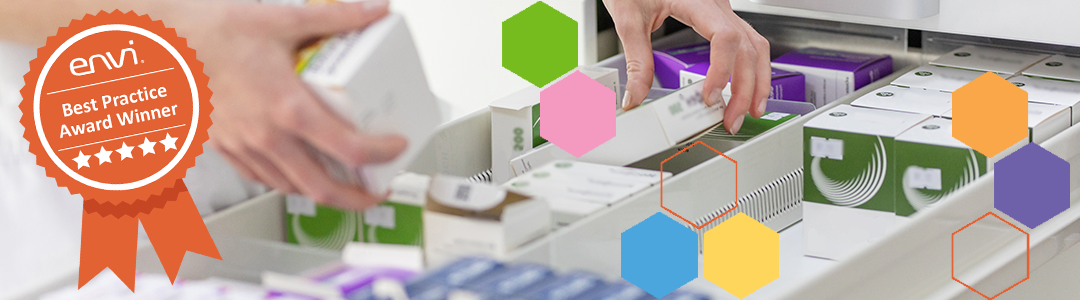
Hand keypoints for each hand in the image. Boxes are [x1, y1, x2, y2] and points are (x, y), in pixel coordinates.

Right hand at [190, 0, 405, 209]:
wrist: (163, 43)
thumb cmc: (214, 32)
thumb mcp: (284, 18)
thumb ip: (336, 18)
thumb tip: (373, 10)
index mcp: (287, 107)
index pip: (348, 148)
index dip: (380, 154)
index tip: (394, 147)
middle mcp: (267, 135)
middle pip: (322, 187)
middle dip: (357, 197)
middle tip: (377, 190)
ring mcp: (244, 147)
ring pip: (292, 187)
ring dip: (323, 191)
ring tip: (344, 182)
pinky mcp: (226, 148)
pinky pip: (263, 179)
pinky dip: (288, 182)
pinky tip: (299, 170)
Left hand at [602, 0, 770, 133]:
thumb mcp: (629, 19)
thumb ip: (636, 61)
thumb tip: (636, 96)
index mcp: (699, 1)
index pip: (725, 38)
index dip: (723, 71)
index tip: (709, 97)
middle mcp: (718, 5)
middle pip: (747, 48)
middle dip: (745, 89)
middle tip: (731, 119)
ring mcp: (724, 11)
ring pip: (756, 46)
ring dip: (757, 81)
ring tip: (749, 110)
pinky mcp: (721, 19)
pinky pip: (748, 44)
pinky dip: (752, 69)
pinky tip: (747, 90)